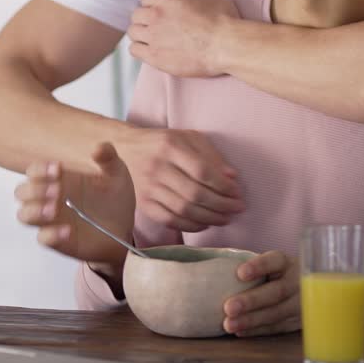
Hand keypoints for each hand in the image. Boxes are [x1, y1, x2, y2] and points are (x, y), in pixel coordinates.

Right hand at [14, 142, 135, 267]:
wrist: (124, 227)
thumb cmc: (114, 197)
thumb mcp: (116, 173)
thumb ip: (108, 157)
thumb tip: (98, 148)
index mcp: (59, 179)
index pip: (34, 171)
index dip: (39, 169)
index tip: (58, 169)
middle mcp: (49, 199)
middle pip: (21, 192)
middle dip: (34, 190)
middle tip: (57, 190)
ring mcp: (51, 221)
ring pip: (24, 216)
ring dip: (34, 211)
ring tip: (54, 209)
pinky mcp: (58, 240)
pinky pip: (43, 238)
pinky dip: (51, 234)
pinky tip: (68, 230)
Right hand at [113, 128, 245, 231]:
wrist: (125, 148)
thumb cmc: (164, 142)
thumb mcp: (188, 137)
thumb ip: (211, 155)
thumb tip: (232, 177)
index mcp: (171, 146)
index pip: (202, 171)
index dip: (223, 186)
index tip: (237, 192)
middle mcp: (157, 167)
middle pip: (194, 194)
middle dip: (221, 205)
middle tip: (237, 208)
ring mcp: (148, 187)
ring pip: (183, 210)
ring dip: (210, 218)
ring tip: (226, 218)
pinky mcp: (143, 203)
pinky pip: (169, 220)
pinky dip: (190, 225)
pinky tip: (205, 223)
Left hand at [128, 0, 240, 77]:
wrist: (226, 45)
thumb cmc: (223, 19)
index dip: (153, 5)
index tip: (160, 13)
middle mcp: (155, 14)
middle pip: (137, 15)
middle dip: (146, 20)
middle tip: (157, 27)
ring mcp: (153, 36)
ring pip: (133, 32)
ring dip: (141, 35)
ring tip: (152, 39)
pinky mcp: (154, 56)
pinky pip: (134, 50)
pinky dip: (140, 50)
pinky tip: (150, 50)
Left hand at [222, 250, 300, 336]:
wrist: (306, 291)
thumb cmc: (277, 275)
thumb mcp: (273, 266)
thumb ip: (252, 268)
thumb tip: (213, 269)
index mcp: (288, 263)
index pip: (275, 261)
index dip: (259, 266)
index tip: (239, 273)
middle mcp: (298, 282)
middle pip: (277, 291)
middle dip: (252, 301)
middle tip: (228, 308)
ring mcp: (302, 304)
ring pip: (278, 313)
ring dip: (252, 320)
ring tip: (229, 324)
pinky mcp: (299, 321)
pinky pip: (279, 327)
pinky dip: (258, 330)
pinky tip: (240, 331)